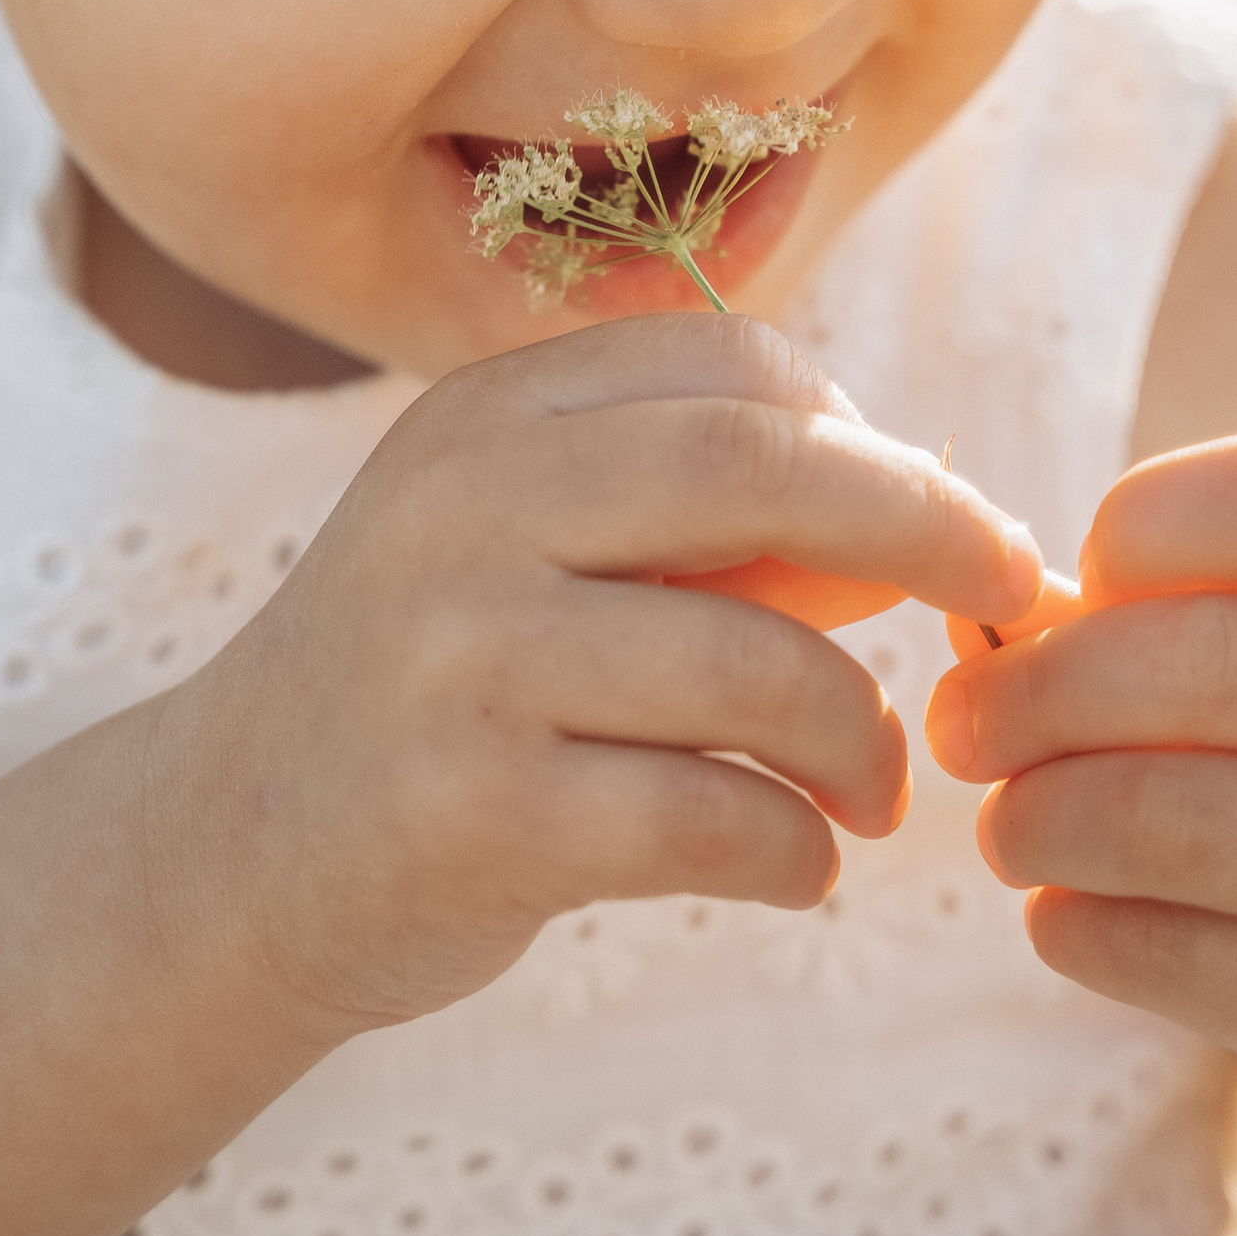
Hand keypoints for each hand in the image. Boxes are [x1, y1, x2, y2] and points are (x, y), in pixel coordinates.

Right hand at [179, 311, 1043, 1035]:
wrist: (223, 857)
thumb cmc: (435, 696)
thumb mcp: (538, 560)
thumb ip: (714, 528)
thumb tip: (937, 515)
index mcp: (491, 421)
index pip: (733, 368)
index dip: (873, 437)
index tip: (945, 524)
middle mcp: (466, 511)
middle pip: (763, 465)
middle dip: (929, 525)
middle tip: (1013, 598)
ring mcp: (459, 657)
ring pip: (754, 663)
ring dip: (863, 738)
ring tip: (872, 794)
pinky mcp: (470, 811)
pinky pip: (708, 815)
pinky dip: (794, 848)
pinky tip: (797, 867)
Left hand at [924, 430, 1236, 1188]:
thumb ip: (1226, 609)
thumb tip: (997, 611)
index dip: (1149, 518)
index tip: (1084, 571)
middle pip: (1198, 663)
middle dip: (1036, 691)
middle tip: (965, 722)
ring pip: (1160, 818)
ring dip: (1034, 818)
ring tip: (1005, 824)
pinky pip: (1165, 952)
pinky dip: (1077, 924)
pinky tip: (1064, 910)